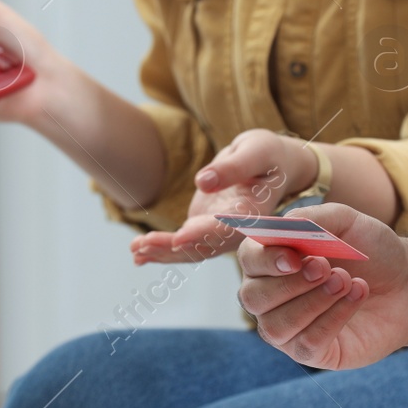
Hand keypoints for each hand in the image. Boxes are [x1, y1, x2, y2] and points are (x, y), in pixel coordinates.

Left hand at [131, 129, 314, 263]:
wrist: (272, 166)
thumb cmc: (268, 155)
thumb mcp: (255, 151)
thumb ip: (233, 167)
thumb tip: (203, 182)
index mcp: (252, 213)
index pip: (227, 228)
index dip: (203, 234)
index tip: (180, 237)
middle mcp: (235, 230)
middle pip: (203, 245)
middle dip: (172, 248)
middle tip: (143, 245)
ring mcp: (218, 231)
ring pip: (190, 250)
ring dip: (162, 252)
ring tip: (135, 249)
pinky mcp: (205, 228)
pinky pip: (184, 245)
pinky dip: (162, 251)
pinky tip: (138, 255)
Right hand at [237, 203, 407, 370]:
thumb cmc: (371, 251)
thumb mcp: (347, 222)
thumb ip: (314, 218)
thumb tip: (285, 225)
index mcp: (272, 260)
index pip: (249, 260)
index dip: (265, 260)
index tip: (294, 257)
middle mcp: (271, 297)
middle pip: (254, 298)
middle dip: (289, 284)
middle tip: (325, 267)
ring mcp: (288, 328)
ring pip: (277, 325)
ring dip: (312, 302)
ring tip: (345, 281)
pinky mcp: (311, 352)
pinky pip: (306, 343)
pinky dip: (332, 318)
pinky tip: (356, 296)